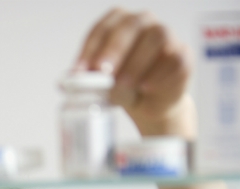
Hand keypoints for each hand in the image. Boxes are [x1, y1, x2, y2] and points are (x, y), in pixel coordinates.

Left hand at [76, 8, 195, 137]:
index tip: (79, 72)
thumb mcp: (102, 84)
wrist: (151, 105)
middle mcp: (144, 24)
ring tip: (122, 86)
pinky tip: (145, 88)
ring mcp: (167, 38)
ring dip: (135, 63)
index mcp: (120, 24)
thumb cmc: (124, 87)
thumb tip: (67, 83)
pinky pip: (174, 60)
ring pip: (155, 38)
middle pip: (130, 27)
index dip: (89, 49)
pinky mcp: (182, 56)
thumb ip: (87, 80)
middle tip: (102, 72)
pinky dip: (158, 75)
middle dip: (113, 50)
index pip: (102, 29)